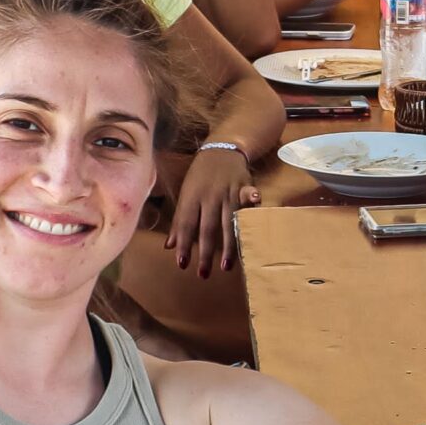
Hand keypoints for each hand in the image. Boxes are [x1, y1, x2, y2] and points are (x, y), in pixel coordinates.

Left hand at [168, 144, 259, 272]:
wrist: (220, 150)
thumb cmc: (200, 176)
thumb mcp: (185, 194)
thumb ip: (179, 221)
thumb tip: (168, 246)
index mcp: (192, 197)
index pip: (186, 224)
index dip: (184, 244)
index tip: (182, 264)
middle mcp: (209, 196)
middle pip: (207, 228)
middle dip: (206, 252)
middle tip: (204, 274)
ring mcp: (228, 192)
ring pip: (229, 221)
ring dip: (229, 245)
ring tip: (227, 266)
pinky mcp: (244, 187)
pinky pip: (248, 197)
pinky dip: (252, 200)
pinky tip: (256, 209)